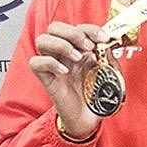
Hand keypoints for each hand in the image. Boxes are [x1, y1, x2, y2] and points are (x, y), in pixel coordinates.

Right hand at [30, 22, 105, 137]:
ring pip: (42, 40)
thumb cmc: (95, 95)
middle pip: (55, 27)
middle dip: (73, 32)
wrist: (88, 119)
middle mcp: (63, 54)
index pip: (77, 27)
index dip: (90, 28)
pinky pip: (36, 63)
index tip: (103, 38)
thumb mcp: (108, 71)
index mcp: (77, 48)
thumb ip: (108, 56)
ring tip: (77, 58)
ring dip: (61, 45)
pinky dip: (50, 63)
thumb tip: (110, 42)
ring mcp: (52, 65)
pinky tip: (65, 71)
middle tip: (88, 46)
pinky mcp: (46, 79)